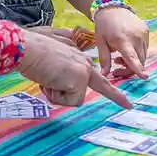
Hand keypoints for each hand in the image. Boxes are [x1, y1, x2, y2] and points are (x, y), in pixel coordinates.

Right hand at [18, 29, 132, 109]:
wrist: (27, 48)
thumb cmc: (32, 54)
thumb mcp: (51, 63)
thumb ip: (61, 74)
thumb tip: (64, 85)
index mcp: (79, 60)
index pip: (99, 79)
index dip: (113, 92)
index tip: (128, 103)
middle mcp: (84, 64)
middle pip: (90, 91)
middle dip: (98, 96)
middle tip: (129, 107)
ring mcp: (84, 71)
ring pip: (72, 99)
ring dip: (55, 94)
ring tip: (47, 77)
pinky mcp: (79, 79)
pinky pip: (67, 100)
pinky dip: (54, 95)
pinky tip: (49, 79)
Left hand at [93, 7, 149, 79]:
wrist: (112, 7)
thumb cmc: (103, 25)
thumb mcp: (100, 42)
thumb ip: (104, 59)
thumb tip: (104, 75)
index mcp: (122, 39)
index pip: (132, 57)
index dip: (138, 68)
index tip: (145, 77)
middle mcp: (135, 37)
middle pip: (139, 61)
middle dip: (129, 69)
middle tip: (116, 68)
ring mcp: (143, 33)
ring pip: (143, 56)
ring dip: (133, 62)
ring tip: (119, 58)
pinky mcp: (146, 31)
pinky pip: (144, 49)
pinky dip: (137, 54)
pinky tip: (126, 50)